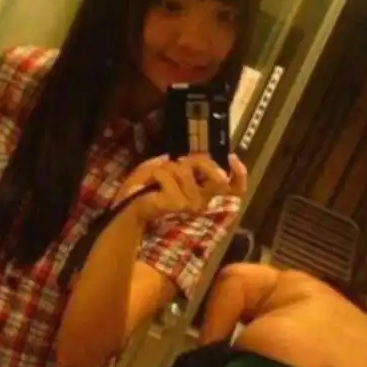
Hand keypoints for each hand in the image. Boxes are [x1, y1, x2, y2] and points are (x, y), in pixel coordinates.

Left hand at [117, 153, 246, 222]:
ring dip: (166, 168)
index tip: (232, 157)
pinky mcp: (178, 204)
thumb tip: (183, 156)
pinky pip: (168, 173)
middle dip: (195, 163)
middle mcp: (201, 204)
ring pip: (185, 168)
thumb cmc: (143, 193)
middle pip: (215, 174)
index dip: (240, 174)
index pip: (234, 190)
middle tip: (177, 164)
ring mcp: (191, 205)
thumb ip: (178, 164)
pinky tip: (148, 187)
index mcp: (202, 198)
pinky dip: (154, 173)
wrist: (126, 210)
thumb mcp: (162, 172)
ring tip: (154, 181)